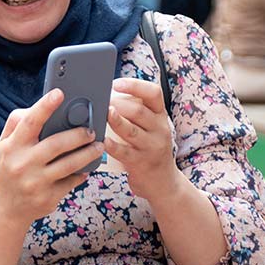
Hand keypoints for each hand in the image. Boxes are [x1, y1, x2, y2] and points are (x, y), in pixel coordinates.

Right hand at [0, 89, 102, 223]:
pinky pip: (71, 182)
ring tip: (97, 147)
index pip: (29, 123)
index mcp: (12, 146)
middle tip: (91, 130)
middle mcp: (23, 164)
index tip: (60, 93)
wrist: (6, 207)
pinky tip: (86, 168)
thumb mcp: (5, 145)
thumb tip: (41, 106)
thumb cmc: (9, 168)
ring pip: (69, 164)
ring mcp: (36, 182)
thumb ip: (18, 124)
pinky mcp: (48, 197)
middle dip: (78, 135)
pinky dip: (81, 174)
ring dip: (88, 154)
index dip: (45, 107)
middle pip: (57, 144)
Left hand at [104, 78, 180, 202]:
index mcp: (160, 116)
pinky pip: (124, 152)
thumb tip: (110, 93)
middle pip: (139, 111)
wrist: (163, 181)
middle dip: (118, 103)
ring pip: (131, 130)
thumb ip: (137, 111)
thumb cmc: (150, 148)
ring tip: (103, 113)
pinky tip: (102, 141)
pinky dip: (111, 146)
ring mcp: (150, 147)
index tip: (116, 82)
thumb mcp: (151, 127)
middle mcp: (159, 129)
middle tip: (101, 100)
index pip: (153, 93)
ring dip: (115, 120)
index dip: (135, 85)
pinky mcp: (140, 162)